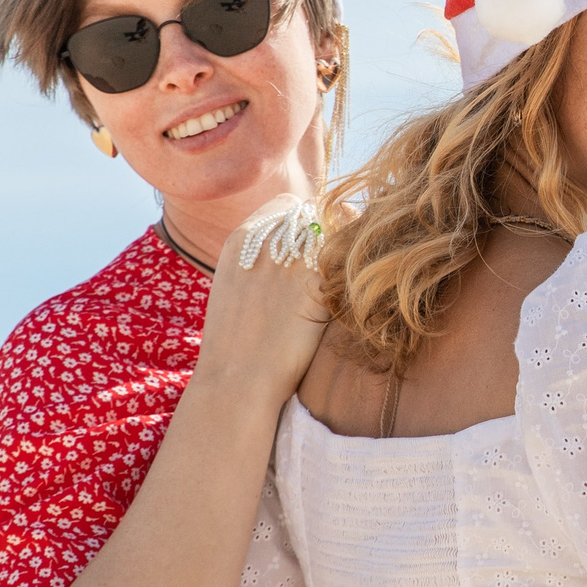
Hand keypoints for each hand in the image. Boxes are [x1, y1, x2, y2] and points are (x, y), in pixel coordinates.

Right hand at [198, 196, 332, 401]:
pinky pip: (346, 263)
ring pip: (335, 234)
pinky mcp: (317, 284)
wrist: (237, 380)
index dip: (303, 224)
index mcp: (242, 238)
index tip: (309, 248)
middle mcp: (268, 241)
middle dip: (325, 236)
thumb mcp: (235, 286)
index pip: (287, 205)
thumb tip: (289, 250)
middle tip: (327, 267)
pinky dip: (350, 276)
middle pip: (314, 216)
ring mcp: (292, 260)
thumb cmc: (236, 342)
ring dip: (341, 253)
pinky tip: (345, 298)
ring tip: (336, 284)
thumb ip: (259, 259)